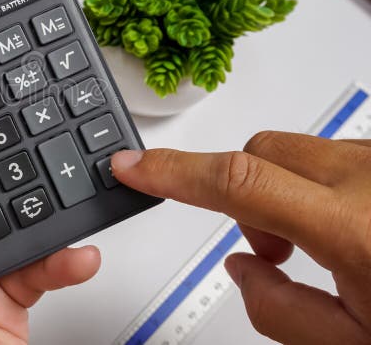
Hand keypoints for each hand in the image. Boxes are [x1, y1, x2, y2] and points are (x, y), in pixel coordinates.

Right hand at [112, 132, 370, 344]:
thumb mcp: (356, 344)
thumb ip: (282, 311)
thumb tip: (242, 269)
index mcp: (354, 228)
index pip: (236, 182)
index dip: (173, 171)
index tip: (132, 167)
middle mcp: (370, 177)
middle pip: (260, 154)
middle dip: (242, 195)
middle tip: (273, 251)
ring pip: (298, 153)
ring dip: (287, 192)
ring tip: (324, 246)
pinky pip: (336, 156)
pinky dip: (323, 186)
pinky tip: (352, 228)